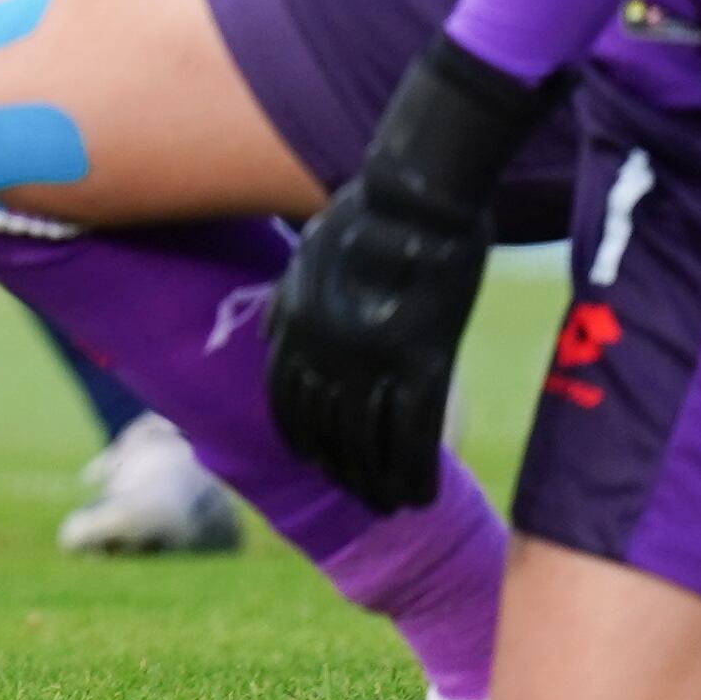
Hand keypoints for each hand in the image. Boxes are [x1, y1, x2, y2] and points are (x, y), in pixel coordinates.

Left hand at [264, 37, 546, 512]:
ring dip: (376, 482)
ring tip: (389, 504)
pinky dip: (416, 471)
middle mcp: (324, 351)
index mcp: (295, 325)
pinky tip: (422, 494)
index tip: (314, 462)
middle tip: (358, 497)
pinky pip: (415, 434)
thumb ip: (291, 301)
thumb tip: (275, 333)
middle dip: (340, 471)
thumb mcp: (305, 257)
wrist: (415, 195)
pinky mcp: (425, 359)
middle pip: (325, 431)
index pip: (285, 401)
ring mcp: (372, 358)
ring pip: (368, 442)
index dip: (300, 438)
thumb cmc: (367, 216)